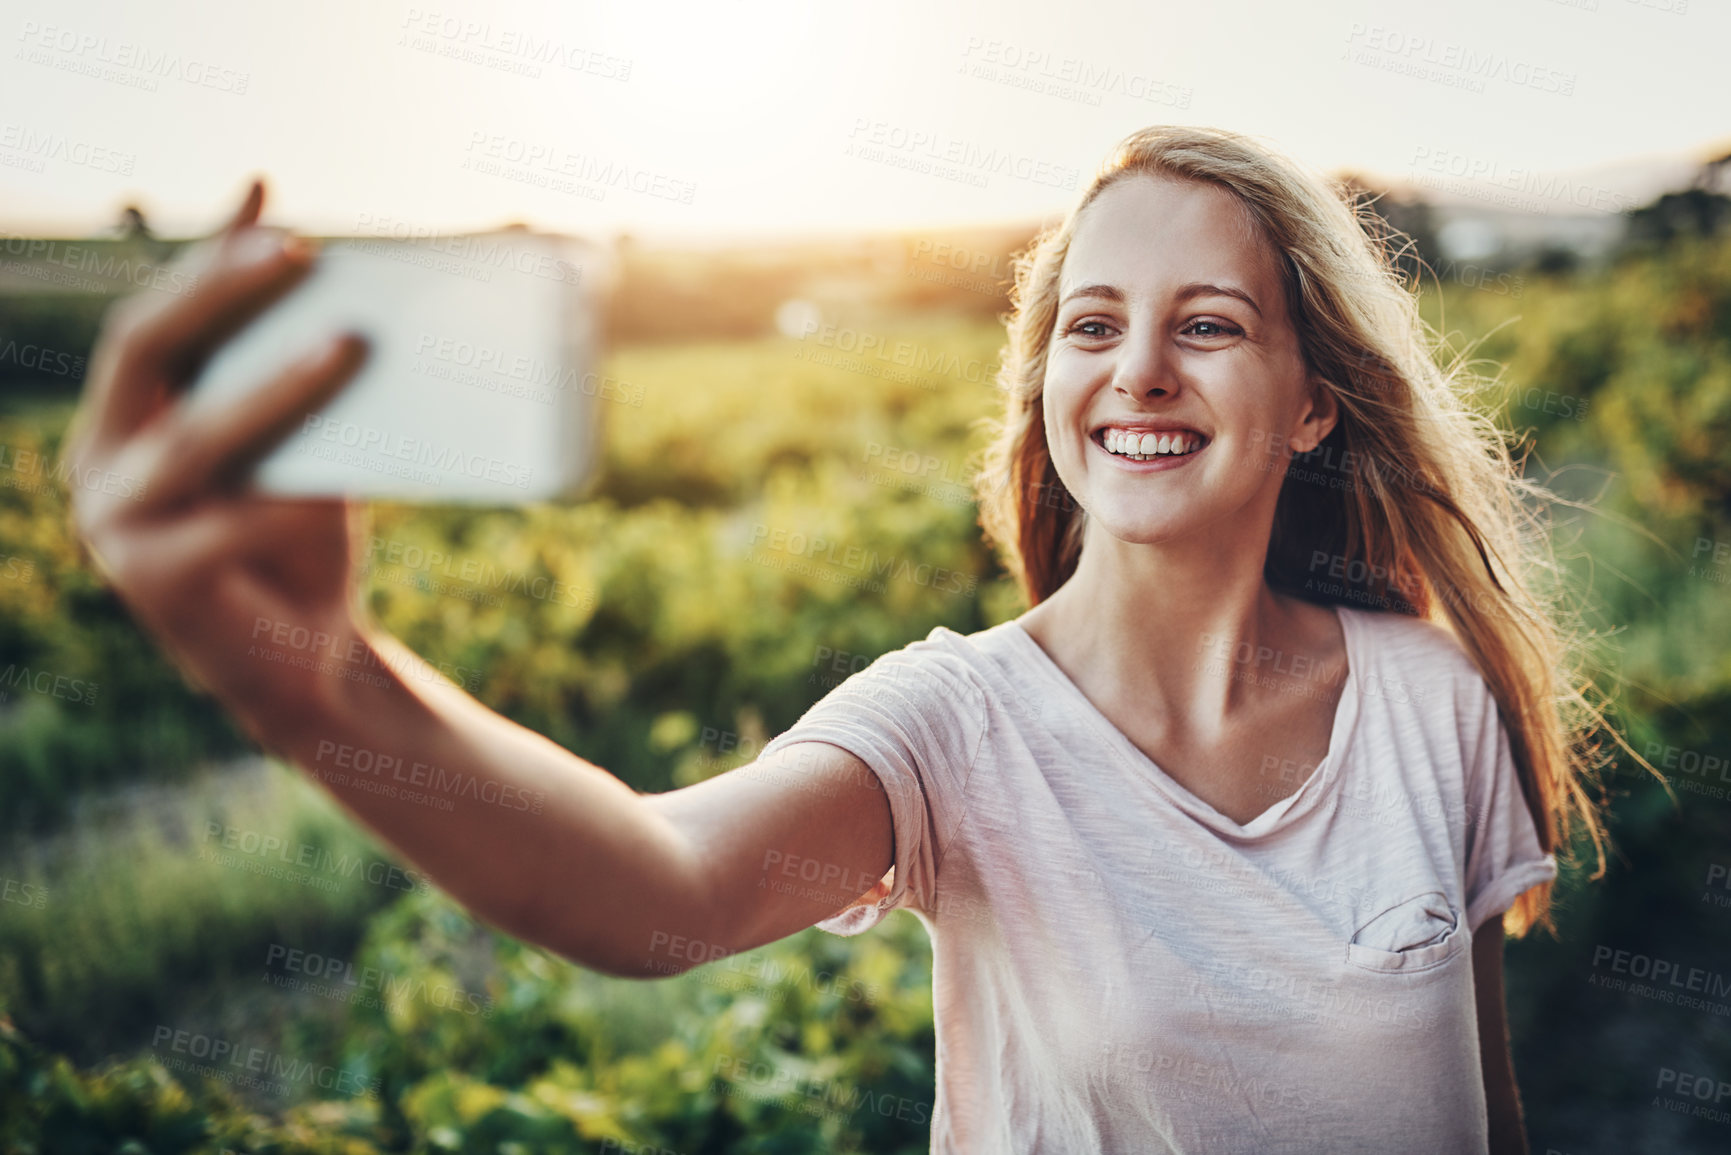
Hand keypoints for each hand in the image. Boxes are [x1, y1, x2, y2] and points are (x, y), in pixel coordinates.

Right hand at [58, 179, 373, 739]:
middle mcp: (100, 462)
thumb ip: (297, 379)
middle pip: (144, 350)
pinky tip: (337, 482)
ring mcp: (116, 524)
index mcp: (125, 419)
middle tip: (299, 248)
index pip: (156, 317)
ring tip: (351, 345)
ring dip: (276, 388)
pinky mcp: (154, 583)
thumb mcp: (298, 450)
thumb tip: (366, 293)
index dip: (203, 254)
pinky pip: (229, 522)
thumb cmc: (301, 544)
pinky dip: (287, 498)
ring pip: (197, 438)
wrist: (308, 662)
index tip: (266, 189)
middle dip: (219, 290)